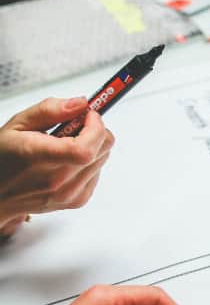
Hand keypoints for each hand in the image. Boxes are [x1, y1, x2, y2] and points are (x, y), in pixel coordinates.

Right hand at [0, 97, 114, 234]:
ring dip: (93, 145)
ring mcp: (69, 194)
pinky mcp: (78, 200)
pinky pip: (98, 172)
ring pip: (104, 158)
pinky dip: (90, 161)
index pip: (84, 149)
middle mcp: (56, 180)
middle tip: (76, 125)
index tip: (89, 115)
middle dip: (96, 130)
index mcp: (38, 158)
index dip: (95, 128)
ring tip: (66, 144)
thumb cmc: (3, 158)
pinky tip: (67, 160)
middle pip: (102, 149)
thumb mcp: (17, 124)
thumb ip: (49, 110)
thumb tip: (80, 104)